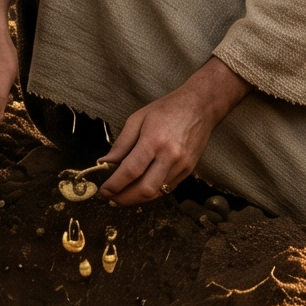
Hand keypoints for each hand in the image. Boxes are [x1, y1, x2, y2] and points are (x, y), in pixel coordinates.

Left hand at [101, 57, 250, 204]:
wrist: (201, 106)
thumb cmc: (167, 109)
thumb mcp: (138, 119)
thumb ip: (121, 143)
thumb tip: (105, 162)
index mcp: (153, 141)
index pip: (130, 171)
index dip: (114, 185)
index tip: (104, 190)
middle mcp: (169, 156)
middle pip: (144, 189)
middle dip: (124, 199)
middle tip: (111, 198)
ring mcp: (181, 166)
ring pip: (156, 193)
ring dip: (137, 199)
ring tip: (123, 197)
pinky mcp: (189, 171)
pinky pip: (167, 189)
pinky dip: (152, 193)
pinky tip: (141, 190)